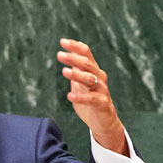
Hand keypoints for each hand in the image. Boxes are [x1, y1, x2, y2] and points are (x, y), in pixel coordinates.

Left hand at [57, 38, 128, 156]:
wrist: (103, 121)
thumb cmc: (90, 99)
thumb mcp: (80, 81)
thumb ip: (76, 68)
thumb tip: (69, 51)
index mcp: (93, 70)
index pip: (86, 54)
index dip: (75, 47)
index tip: (62, 42)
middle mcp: (99, 77)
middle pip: (87, 64)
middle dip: (73, 58)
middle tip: (59, 55)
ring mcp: (102, 90)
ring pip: (90, 79)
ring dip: (76, 75)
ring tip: (64, 71)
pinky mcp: (102, 104)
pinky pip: (91, 99)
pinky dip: (80, 97)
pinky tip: (69, 96)